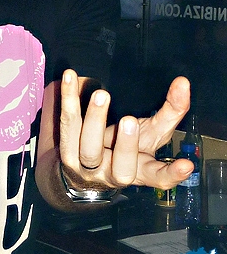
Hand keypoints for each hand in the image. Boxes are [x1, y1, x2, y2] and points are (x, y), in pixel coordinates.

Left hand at [59, 70, 193, 190]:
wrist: (84, 169)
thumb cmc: (125, 148)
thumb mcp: (151, 133)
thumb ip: (170, 111)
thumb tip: (183, 83)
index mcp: (140, 171)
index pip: (159, 177)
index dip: (172, 173)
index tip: (186, 165)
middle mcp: (114, 174)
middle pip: (121, 167)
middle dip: (125, 145)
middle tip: (130, 120)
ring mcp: (88, 167)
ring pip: (89, 148)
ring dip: (94, 120)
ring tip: (101, 95)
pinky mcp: (67, 152)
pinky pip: (68, 124)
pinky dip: (69, 99)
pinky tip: (70, 76)